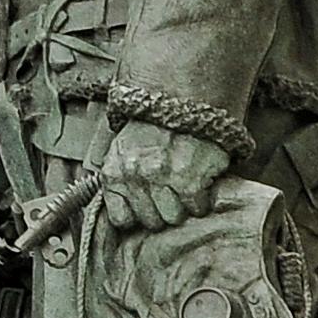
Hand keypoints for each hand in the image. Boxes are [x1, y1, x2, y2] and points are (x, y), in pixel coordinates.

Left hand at [97, 119, 236, 235]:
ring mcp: (164, 178)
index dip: (136, 214)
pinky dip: (201, 199)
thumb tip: (126, 215)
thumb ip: (119, 181)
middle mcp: (136, 176)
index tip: (145, 204)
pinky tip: (198, 180)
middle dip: (160, 210)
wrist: (181, 96)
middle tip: (168, 191)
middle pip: (151, 221)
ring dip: (182, 205)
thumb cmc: (151, 125)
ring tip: (183, 185)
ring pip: (174, 217)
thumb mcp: (121, 149)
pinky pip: (197, 208)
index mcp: (115, 171)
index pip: (121, 219)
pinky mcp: (191, 179)